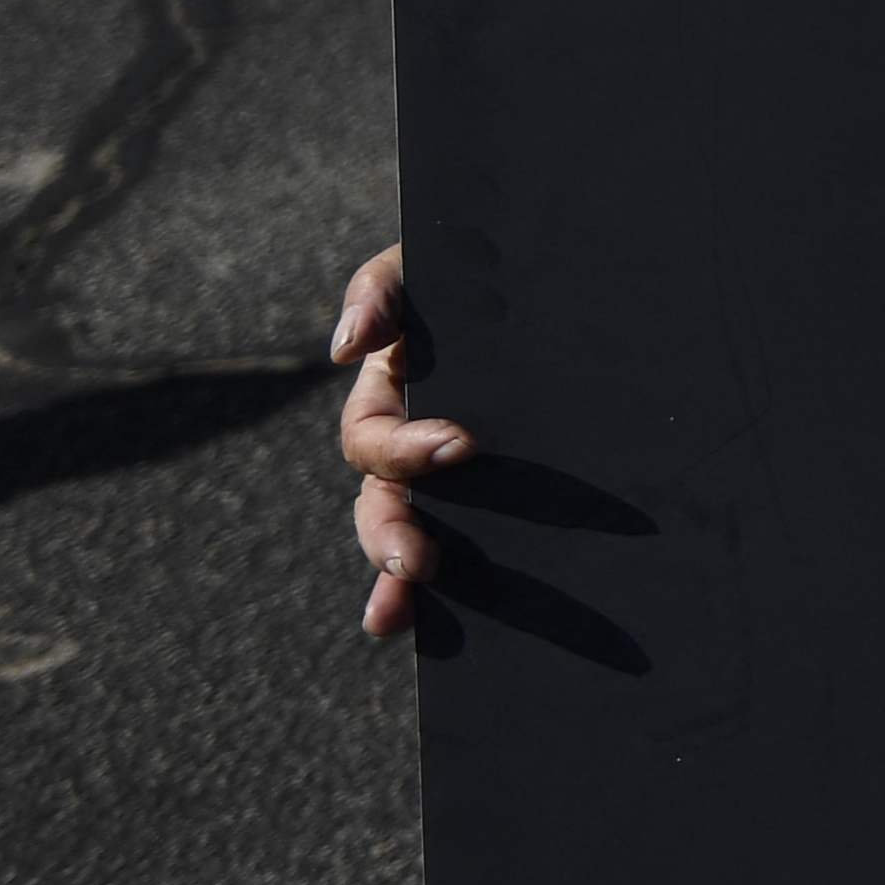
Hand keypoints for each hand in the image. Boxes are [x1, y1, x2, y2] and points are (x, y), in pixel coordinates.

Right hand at [331, 242, 466, 641]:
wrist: (538, 269)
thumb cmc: (472, 264)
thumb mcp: (423, 262)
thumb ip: (383, 290)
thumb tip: (346, 346)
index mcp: (392, 396)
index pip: (375, 440)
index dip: (407, 451)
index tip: (460, 445)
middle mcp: (412, 441)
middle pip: (382, 507)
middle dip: (391, 538)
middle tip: (416, 564)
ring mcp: (451, 472)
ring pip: (410, 535)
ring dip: (401, 577)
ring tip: (402, 610)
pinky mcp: (498, 489)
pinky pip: (469, 542)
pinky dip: (448, 588)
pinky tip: (452, 622)